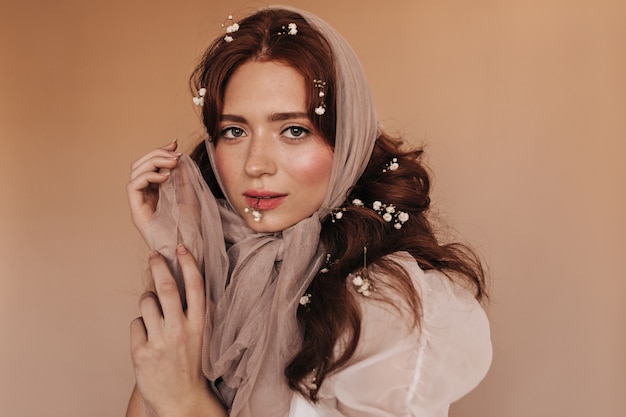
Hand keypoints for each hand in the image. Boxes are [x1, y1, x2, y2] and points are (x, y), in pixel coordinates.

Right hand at [127, 140, 180, 243]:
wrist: (190, 247)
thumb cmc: (191, 226)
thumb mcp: (190, 194)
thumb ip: (183, 176)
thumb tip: (179, 155)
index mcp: (158, 190)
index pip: (152, 165)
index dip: (161, 151)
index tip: (175, 143)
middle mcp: (146, 195)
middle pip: (141, 165)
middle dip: (157, 154)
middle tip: (174, 153)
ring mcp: (140, 203)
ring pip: (136, 171)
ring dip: (153, 162)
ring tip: (172, 163)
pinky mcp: (137, 211)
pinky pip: (133, 186)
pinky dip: (148, 176)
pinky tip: (165, 177)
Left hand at [130, 245, 223, 416]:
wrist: (182, 399)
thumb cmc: (192, 364)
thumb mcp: (202, 336)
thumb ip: (197, 312)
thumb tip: (190, 282)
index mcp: (200, 324)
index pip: (195, 286)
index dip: (188, 263)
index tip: (182, 248)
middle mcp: (181, 330)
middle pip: (166, 287)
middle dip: (159, 266)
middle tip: (155, 256)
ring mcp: (160, 341)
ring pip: (146, 302)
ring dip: (148, 301)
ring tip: (154, 314)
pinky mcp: (141, 352)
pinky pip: (136, 324)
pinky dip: (140, 327)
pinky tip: (148, 339)